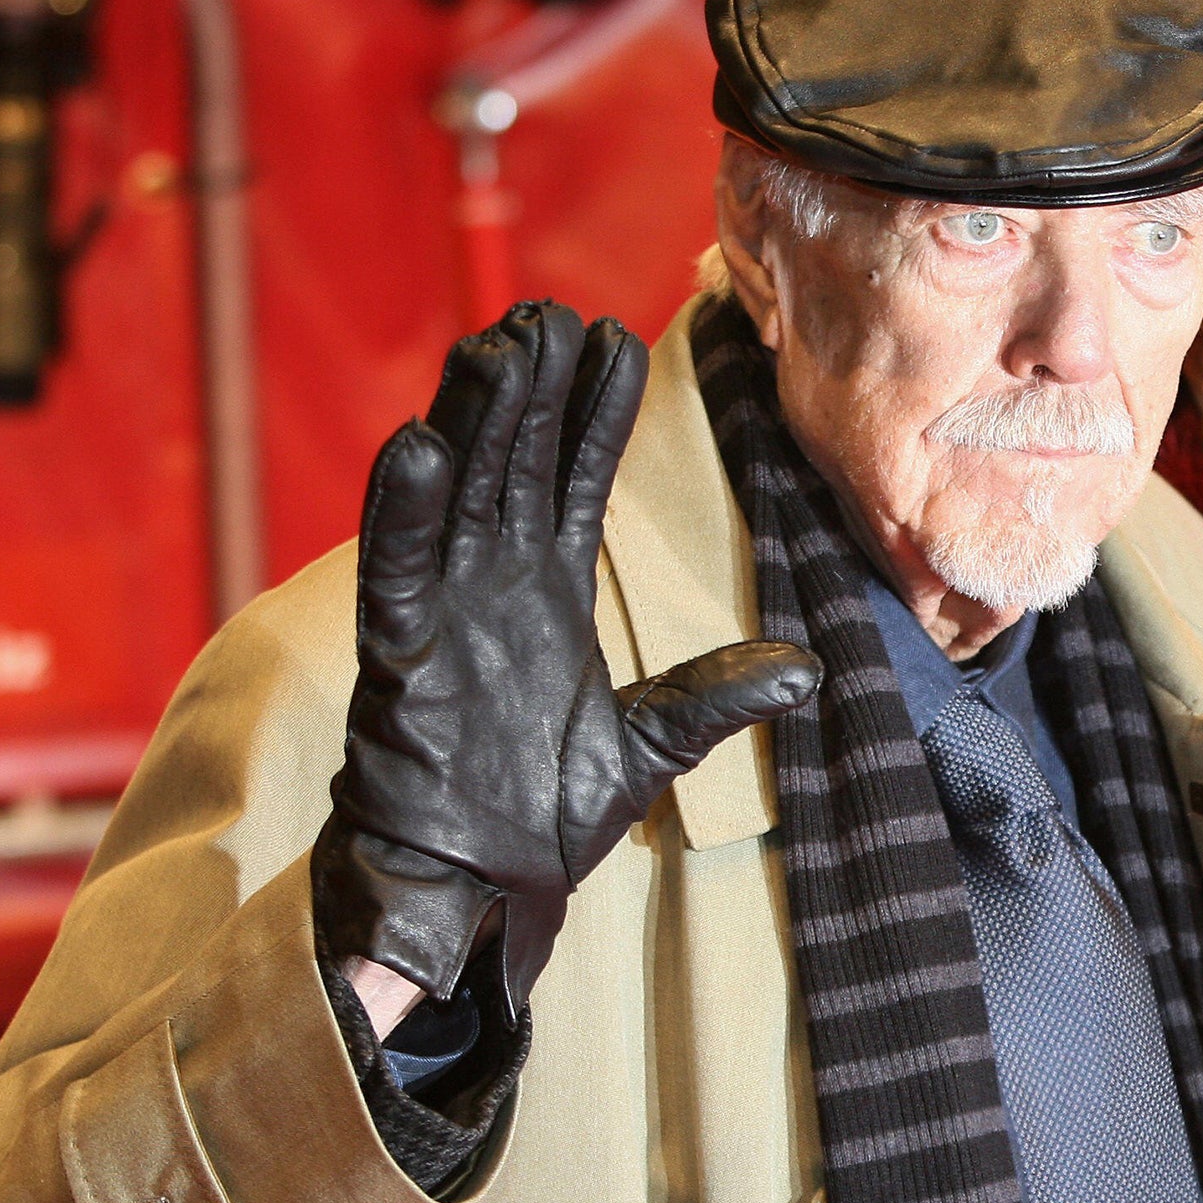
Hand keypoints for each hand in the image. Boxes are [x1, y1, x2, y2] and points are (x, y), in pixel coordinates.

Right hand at [313, 303, 819, 1016]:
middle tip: (551, 312)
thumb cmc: (543, 817)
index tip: (612, 339)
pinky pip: (399, 567)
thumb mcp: (648, 746)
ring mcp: (443, 611)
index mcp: (547, 593)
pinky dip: (405, 509)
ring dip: (473, 417)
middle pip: (514, 462)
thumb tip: (805, 668)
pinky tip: (420, 443)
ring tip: (497, 345)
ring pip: (457, 490)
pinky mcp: (398, 652)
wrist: (477, 891)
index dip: (593, 412)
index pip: (574, 479)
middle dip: (534, 387)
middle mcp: (494, 585)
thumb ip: (714, 698)